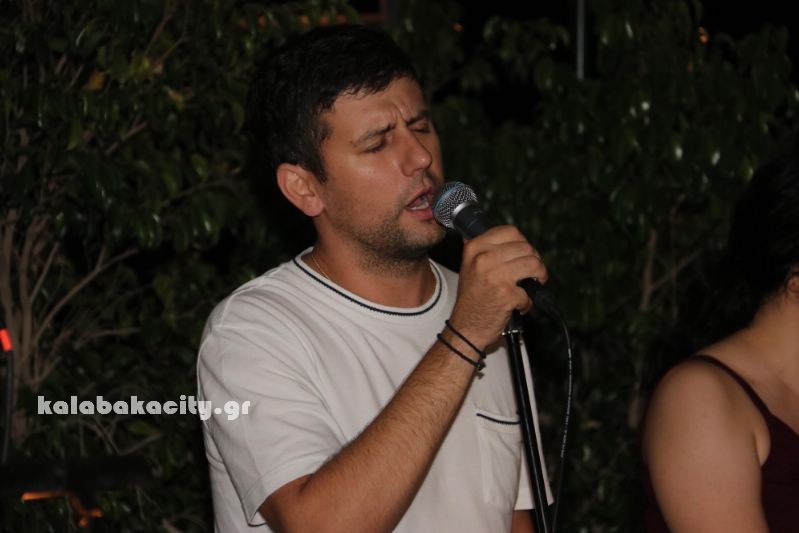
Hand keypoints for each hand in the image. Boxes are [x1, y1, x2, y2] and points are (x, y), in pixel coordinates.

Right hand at [450, 225, 546, 347]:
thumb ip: (487, 248)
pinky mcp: (506, 294)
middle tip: (530, 274)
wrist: (465, 327)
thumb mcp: (470, 265)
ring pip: (534, 264)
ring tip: (530, 286)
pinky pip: (531, 291)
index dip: (522, 243)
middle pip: (526, 247)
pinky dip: (529, 301)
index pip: (510, 231)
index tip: (523, 255)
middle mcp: (483, 258)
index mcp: (475, 247)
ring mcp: (495, 275)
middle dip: (534, 262)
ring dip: (538, 277)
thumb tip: (514, 238)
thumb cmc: (472, 298)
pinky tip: (519, 305)